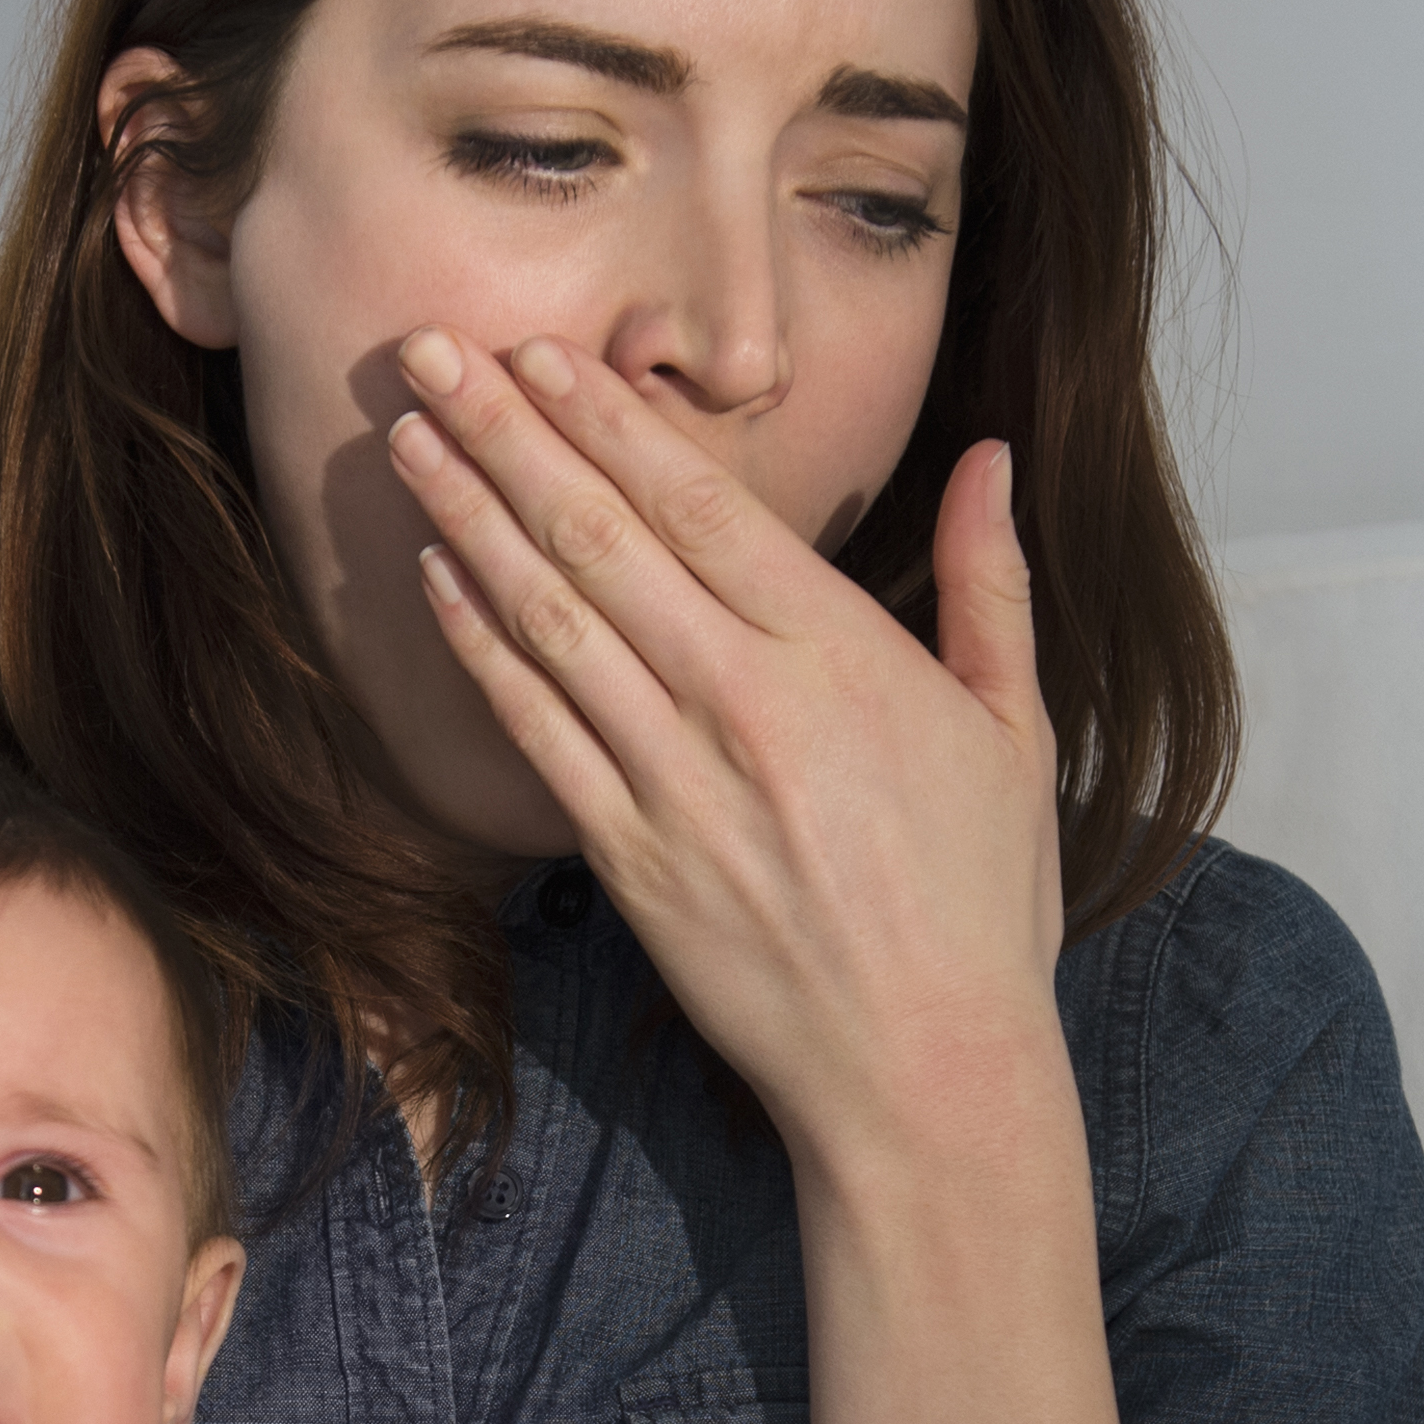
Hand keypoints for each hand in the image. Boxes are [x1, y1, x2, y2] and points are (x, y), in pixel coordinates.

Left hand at [386, 327, 1063, 1157]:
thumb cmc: (980, 903)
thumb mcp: (1014, 731)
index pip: (699, 506)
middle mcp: (745, 703)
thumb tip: (994, 455)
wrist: (923, 1070)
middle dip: (507, 436)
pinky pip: (535, 731)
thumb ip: (991, 584)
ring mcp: (676, 782)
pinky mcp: (628, 860)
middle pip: (600, 539)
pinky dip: (480, 648)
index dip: (606, 422)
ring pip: (549, 620)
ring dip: (468, 520)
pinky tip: (433, 581)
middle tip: (433, 353)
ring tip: (409, 439)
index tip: (542, 355)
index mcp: (839, 656)